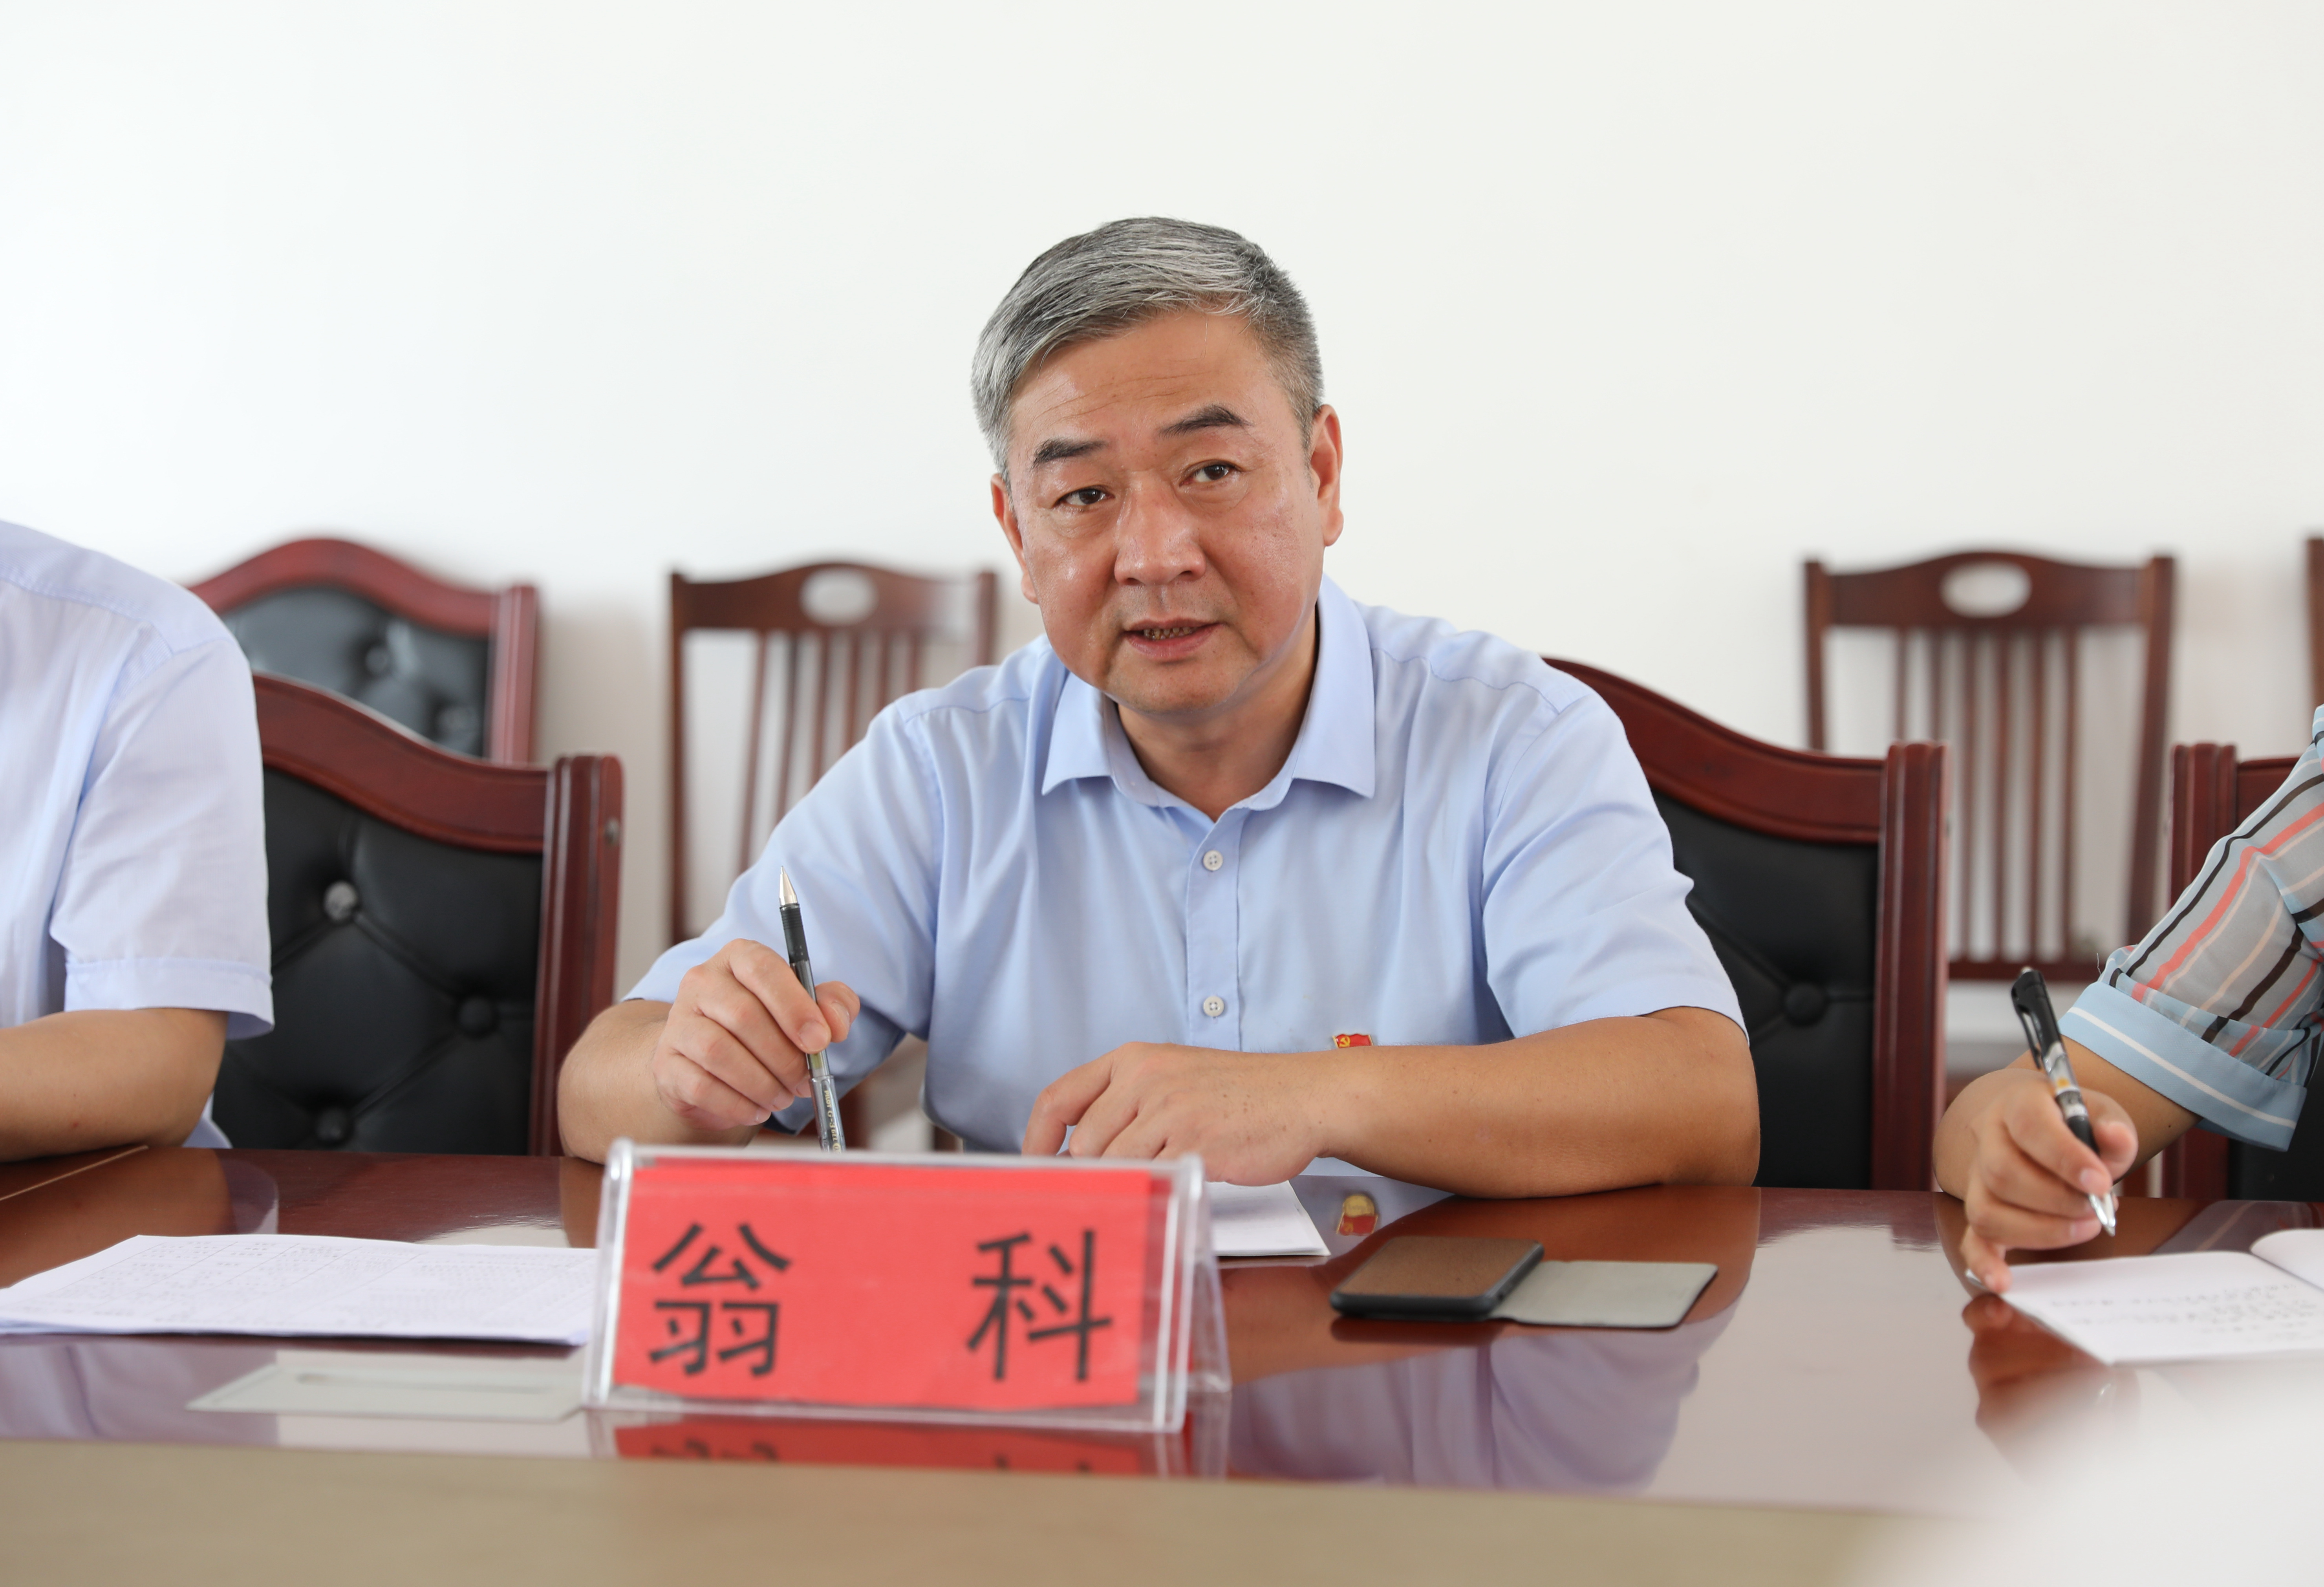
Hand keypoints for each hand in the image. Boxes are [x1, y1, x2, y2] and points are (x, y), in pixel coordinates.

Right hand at [649, 939, 857, 1132]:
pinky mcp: (666, 1063)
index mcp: (738, 958)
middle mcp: (701, 981)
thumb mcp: (804, 1008)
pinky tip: (757, 1109)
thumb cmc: (764, 1027)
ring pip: (719, 1052)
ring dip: (761, 1083)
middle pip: (743, 1015)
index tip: (820, 1041)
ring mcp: (678, 1022)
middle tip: (804, 1081)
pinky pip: (701, 1086)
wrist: (707, 1059)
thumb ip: (831, 1005)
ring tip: (781, 1097)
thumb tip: (835, 1024)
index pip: (762, 968)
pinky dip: (737, 1104)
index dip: (794, 1006)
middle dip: (784, 1056)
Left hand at [1021, 1044, 1329, 1182]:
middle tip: (1094, 1198)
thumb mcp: (1174, 1076)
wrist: (1302, 1097)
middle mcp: (1144, 1078)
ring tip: (1139, 1194)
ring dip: (1120, 1187)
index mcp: (1133, 1059)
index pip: (1058, 1098)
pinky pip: (1150, 1179)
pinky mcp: (1194, 1142)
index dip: (1035, 1140)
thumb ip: (1127, 1103)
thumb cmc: (1240, 1095)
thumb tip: (1079, 1150)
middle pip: (1083, 1143)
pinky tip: (1165, 1194)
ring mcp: (1169, 1110)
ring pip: (1113, 1164)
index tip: (1030, 1169)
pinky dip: (1150, 1193)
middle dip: (1086, 1176)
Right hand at [1958, 1069, 2137, 1291]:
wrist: (2039, 1125)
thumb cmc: (2072, 1122)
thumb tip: (2116, 1139)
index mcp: (2017, 1104)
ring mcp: (1977, 1176)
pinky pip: (1971, 1237)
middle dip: (2056, 1201)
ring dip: (2038, 1230)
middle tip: (2096, 1211)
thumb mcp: (2099, 1112)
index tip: (2100, 1182)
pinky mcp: (1980, 1208)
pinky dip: (1984, 1261)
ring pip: (1986, 1209)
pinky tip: (2003, 1280)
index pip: (2029, 1125)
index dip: (2063, 1156)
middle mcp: (1987, 1138)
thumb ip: (2112, 1127)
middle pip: (2002, 1173)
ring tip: (2082, 1228)